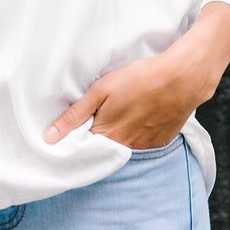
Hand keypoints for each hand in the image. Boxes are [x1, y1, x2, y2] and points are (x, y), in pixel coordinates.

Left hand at [42, 46, 221, 150]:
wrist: (180, 79)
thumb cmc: (139, 79)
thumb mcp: (101, 90)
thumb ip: (75, 115)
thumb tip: (49, 137)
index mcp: (106, 136)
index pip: (83, 149)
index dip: (76, 140)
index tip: (71, 133)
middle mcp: (124, 148)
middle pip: (103, 150)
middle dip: (96, 139)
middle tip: (97, 120)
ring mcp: (144, 147)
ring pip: (123, 148)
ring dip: (118, 137)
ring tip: (122, 116)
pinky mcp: (160, 142)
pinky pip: (142, 145)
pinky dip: (137, 135)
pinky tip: (139, 118)